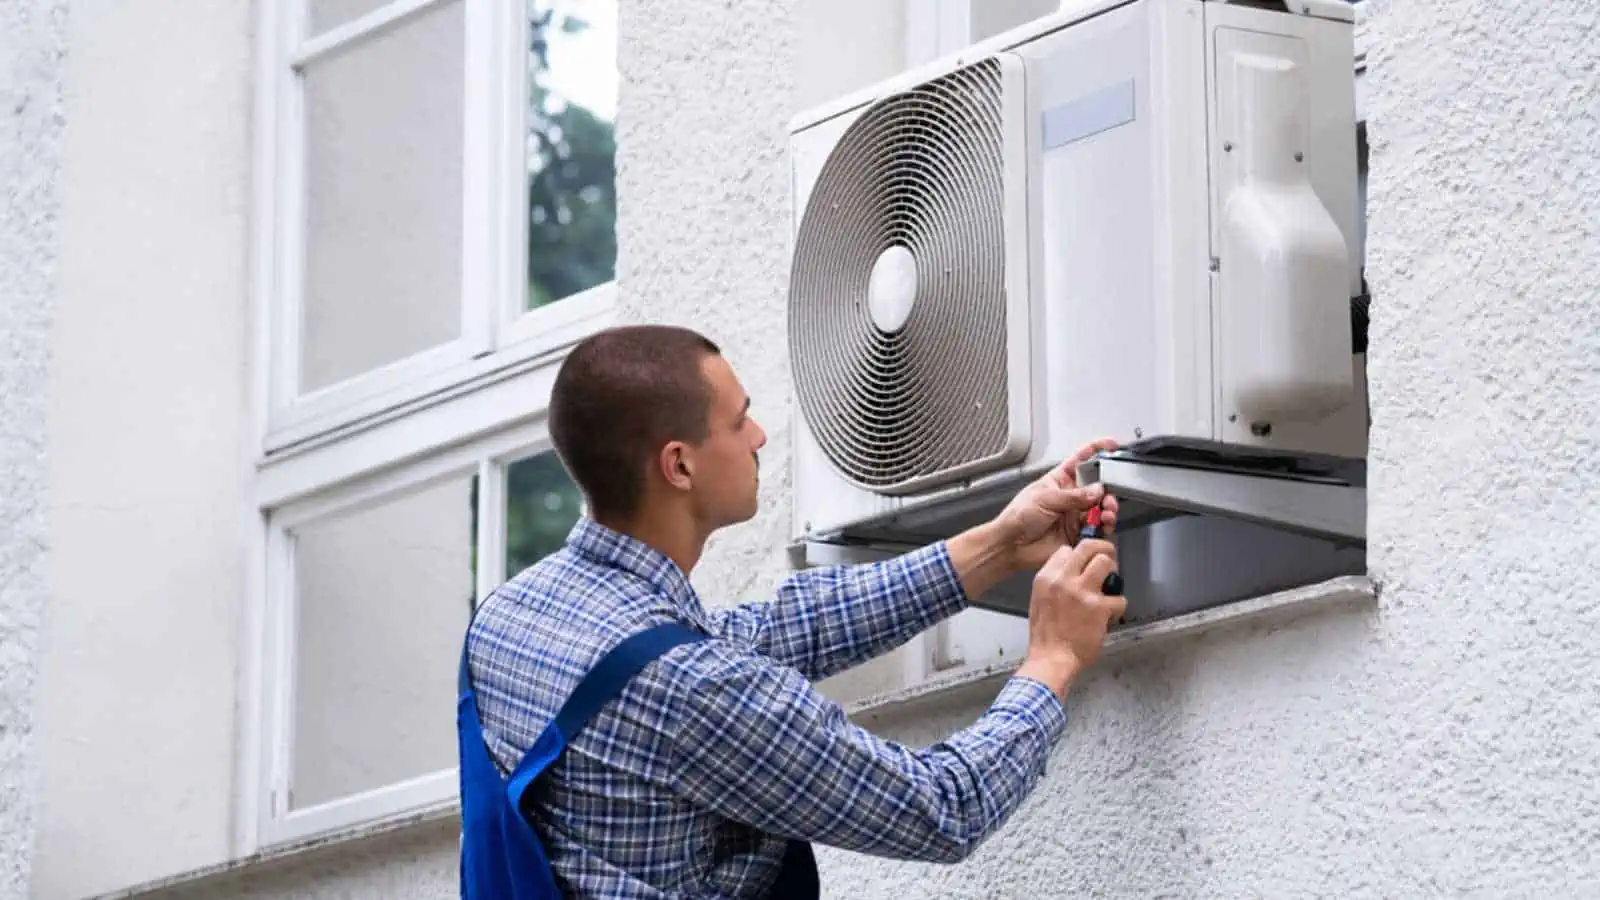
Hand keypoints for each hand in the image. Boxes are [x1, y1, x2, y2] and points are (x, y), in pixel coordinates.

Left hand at [991, 438, 1120, 570]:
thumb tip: (1097, 490)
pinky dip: (1105, 526)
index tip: (1111, 445)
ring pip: (1101, 507)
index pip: (1081, 460)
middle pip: (1097, 486)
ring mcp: (1076, 514)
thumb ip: (1074, 495)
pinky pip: (1099, 528)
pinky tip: (1104, 523)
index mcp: (1059, 480)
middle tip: (1108, 492)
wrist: (1011, 545)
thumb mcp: (1045, 498)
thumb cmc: (1018, 517)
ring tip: (1107, 510)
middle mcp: (1070, 496)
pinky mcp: (1079, 533)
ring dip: (1109, 507)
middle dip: (1108, 486)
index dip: (1096, 450)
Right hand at [1015, 537, 1126, 699]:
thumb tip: (1072, 573)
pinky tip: (1111, 614)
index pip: (1066, 550)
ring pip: (1106, 562)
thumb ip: (1054, 583)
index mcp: (1046, 578)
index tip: (1086, 562)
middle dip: (1103, 549)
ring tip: (1111, 586)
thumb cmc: (1046, 635)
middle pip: (1088, 547)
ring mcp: (1082, 592)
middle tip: (1109, 559)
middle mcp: (1063, 580)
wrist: (1051, 659)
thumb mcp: (1039, 600)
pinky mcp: (1099, 608)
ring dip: (1113, 573)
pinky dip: (1118, 606)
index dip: (1080, 555)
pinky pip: (1119, 597)